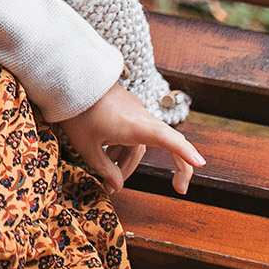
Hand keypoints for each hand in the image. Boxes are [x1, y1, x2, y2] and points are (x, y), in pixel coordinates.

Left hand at [56, 81, 206, 194]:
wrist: (67, 79)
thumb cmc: (77, 113)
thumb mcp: (87, 147)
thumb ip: (104, 169)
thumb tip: (117, 186)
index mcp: (135, 125)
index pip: (168, 139)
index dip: (186, 153)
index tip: (201, 164)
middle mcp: (140, 116)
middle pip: (163, 143)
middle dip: (173, 166)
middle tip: (179, 189)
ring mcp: (134, 110)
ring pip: (141, 142)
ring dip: (130, 162)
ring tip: (110, 182)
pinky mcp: (125, 107)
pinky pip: (132, 133)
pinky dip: (124, 148)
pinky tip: (107, 160)